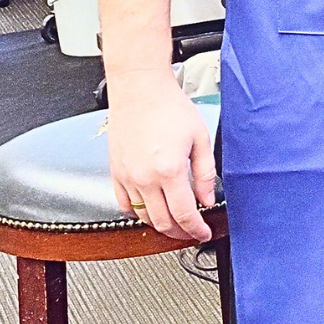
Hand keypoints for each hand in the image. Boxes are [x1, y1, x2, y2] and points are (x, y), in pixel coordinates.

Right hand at [107, 72, 217, 242]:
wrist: (140, 90)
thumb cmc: (169, 107)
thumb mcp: (200, 138)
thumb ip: (205, 174)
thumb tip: (207, 199)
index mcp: (169, 170)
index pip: (185, 214)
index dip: (197, 230)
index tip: (204, 233)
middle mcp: (145, 178)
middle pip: (163, 222)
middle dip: (181, 233)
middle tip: (192, 232)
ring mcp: (127, 177)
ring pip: (143, 217)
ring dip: (161, 225)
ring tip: (175, 223)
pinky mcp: (115, 173)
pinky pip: (124, 205)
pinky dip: (138, 214)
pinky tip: (150, 211)